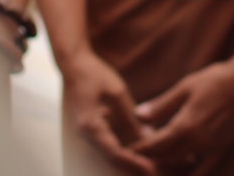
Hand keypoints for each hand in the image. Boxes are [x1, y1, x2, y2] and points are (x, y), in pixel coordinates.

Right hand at [61, 48, 157, 174]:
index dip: (133, 163)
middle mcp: (87, 137)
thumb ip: (131, 118)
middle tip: (158, 170)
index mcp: (91, 127)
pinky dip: (126, 152)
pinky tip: (144, 152)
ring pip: (111, 156)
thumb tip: (149, 139)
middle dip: (134, 167)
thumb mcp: (118, 95)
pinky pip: (110, 146)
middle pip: (112, 160)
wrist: (75, 67)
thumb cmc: (96, 77)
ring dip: (131, 161)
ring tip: (155, 164)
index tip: (151, 169)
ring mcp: (89, 136)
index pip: (114, 153)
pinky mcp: (95, 131)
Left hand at [133, 59, 233, 166]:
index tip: (127, 149)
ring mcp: (210, 147)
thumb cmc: (216, 79)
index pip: (154, 146)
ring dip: (164, 164)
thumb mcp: (185, 87)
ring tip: (154, 159)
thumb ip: (161, 105)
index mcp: (185, 126)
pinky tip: (180, 172)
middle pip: (164, 158)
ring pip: (179, 165)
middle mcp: (197, 142)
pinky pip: (202, 169)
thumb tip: (139, 115)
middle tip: (137, 153)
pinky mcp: (221, 148)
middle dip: (148, 157)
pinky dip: (188, 174)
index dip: (138, 149)